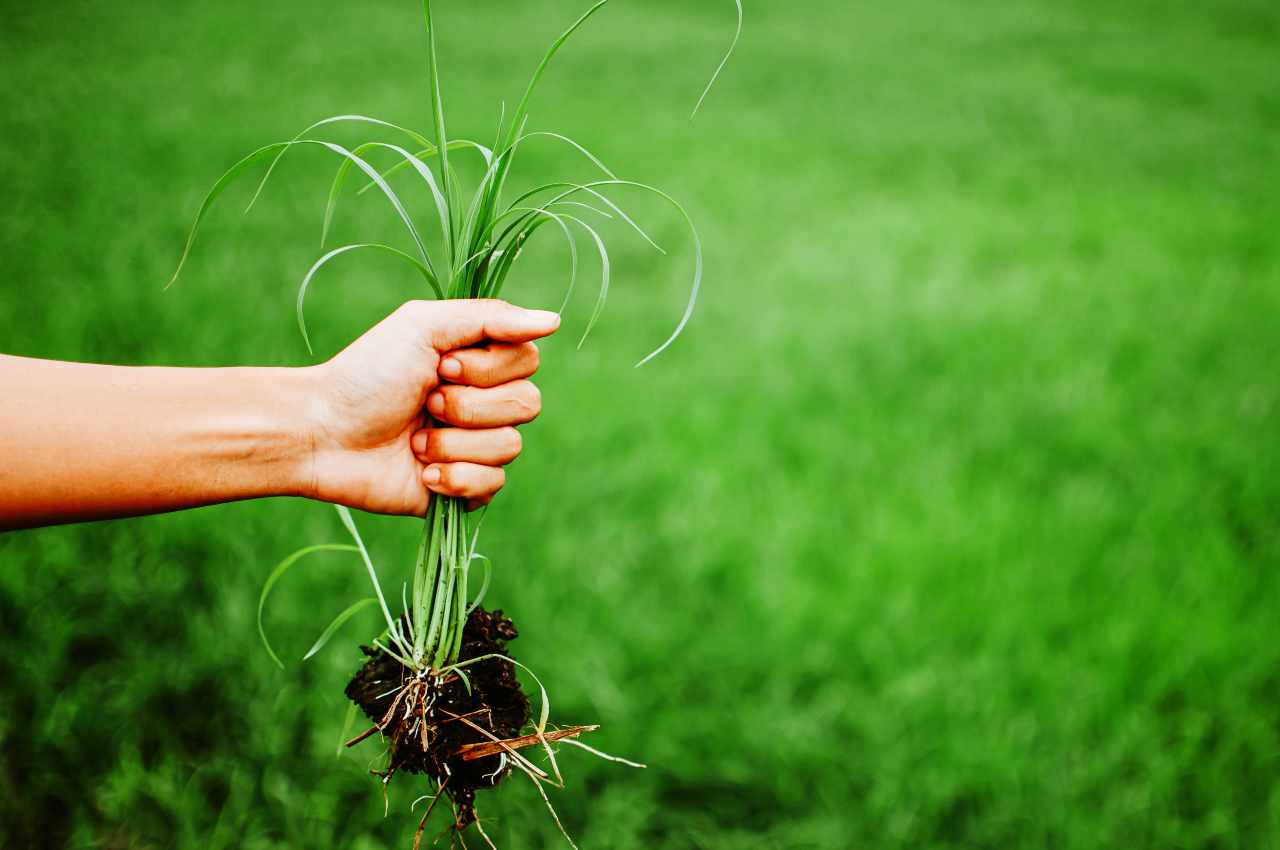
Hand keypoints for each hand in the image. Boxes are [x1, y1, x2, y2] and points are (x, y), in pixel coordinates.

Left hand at [305, 300, 558, 515]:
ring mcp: (475, 448)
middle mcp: (484, 405)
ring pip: (510, 447)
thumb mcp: (423, 326)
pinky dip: (454, 478)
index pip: (528, 362)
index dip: (488, 368)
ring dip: (453, 442)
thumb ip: (491, 318)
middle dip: (468, 405)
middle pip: (527, 405)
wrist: (323, 434)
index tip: (441, 365)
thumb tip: (554, 320)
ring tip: (415, 441)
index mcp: (479, 364)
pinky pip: (492, 485)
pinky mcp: (464, 490)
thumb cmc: (367, 375)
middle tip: (425, 402)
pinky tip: (421, 472)